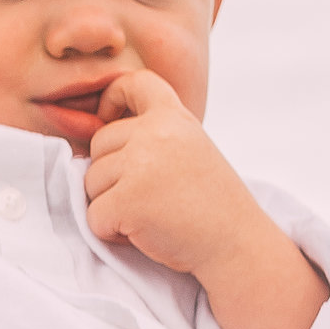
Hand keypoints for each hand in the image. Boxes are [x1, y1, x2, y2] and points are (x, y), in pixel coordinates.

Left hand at [82, 73, 326, 328]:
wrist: (238, 246)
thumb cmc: (212, 204)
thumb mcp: (190, 150)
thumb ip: (153, 136)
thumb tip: (95, 140)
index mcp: (173, 116)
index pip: (132, 82)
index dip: (113, 97)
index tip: (112, 119)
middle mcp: (154, 133)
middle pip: (98, 144)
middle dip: (111, 174)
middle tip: (147, 197)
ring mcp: (139, 165)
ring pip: (91, 181)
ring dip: (110, 204)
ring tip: (150, 215)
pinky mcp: (127, 200)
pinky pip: (93, 216)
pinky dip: (111, 232)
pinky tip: (144, 233)